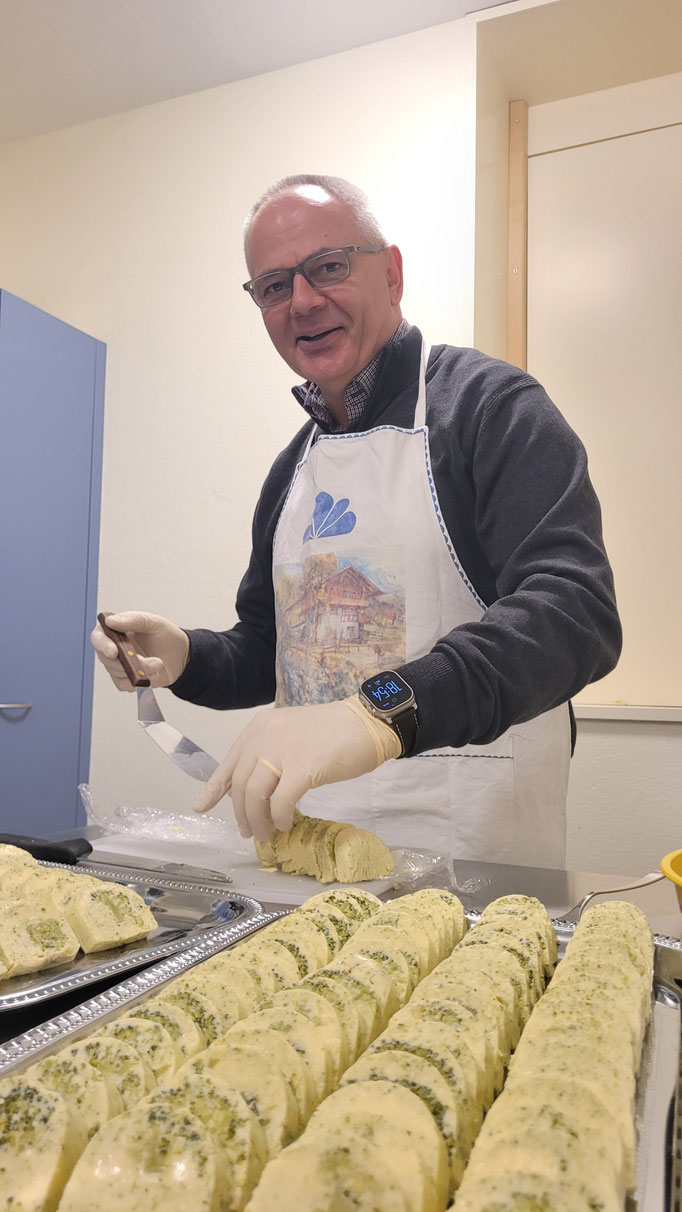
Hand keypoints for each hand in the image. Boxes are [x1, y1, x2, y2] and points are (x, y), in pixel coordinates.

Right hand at [90, 611, 189, 691]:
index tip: (114, 652)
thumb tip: (110, 621)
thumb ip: (132, 620)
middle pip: (106, 659)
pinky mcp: (126, 679)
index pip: (98, 637)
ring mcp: (118, 665)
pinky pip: (125, 685)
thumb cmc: (165, 635)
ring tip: (158, 664)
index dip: (102, 645)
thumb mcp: (152, 622)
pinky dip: (140, 681)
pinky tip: (153, 674)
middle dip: (128, 662)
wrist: (180, 655)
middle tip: (150, 661)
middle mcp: (113, 648)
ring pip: (117, 673)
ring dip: (140, 671)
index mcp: (115, 630)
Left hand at [193, 695, 400, 838]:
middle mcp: (265, 736)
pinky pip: (281, 801)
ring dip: (258, 820)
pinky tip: (284, 824)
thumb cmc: (332, 732)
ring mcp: (283, 750)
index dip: (214, 787)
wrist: (365, 723)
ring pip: (255, 795)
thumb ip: (268, 754)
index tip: (201, 806)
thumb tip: (253, 789)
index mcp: (259, 727)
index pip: (230, 762)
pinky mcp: (304, 767)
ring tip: (266, 832)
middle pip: (241, 784)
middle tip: (249, 831)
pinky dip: (279, 817)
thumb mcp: (289, 735)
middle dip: (242, 813)